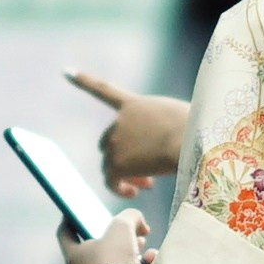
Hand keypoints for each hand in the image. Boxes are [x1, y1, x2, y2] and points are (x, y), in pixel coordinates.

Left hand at [64, 208, 147, 263]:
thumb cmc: (114, 259)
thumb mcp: (121, 226)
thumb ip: (129, 216)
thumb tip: (138, 221)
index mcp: (75, 255)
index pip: (66, 232)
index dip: (72, 217)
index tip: (80, 208)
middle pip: (98, 245)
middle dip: (116, 233)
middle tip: (130, 226)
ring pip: (118, 258)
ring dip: (133, 247)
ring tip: (143, 241)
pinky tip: (152, 260)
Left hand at [68, 71, 190, 192]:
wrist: (192, 140)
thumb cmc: (198, 131)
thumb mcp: (178, 118)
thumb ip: (160, 128)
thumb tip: (162, 150)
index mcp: (134, 105)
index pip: (103, 91)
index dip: (84, 81)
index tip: (66, 71)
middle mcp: (120, 121)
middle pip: (109, 143)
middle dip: (124, 158)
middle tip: (146, 174)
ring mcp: (116, 141)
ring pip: (111, 165)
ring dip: (126, 176)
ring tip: (148, 184)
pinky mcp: (116, 163)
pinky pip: (110, 181)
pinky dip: (119, 188)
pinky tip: (132, 193)